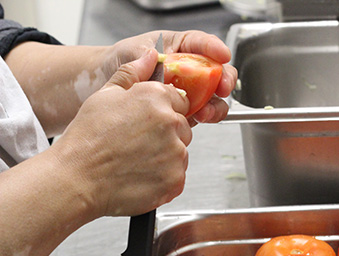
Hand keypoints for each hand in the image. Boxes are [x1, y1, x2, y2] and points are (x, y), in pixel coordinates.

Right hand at [51, 49, 191, 217]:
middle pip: (181, 127)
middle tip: (136, 144)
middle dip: (165, 135)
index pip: (178, 100)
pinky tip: (140, 176)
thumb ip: (132, 73)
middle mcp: (171, 123)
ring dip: (165, 157)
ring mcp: (176, 153)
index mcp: (156, 98)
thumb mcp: (104, 95)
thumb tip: (150, 56)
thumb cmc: (87, 140)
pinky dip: (163, 179)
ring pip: (180, 153)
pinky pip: (177, 176)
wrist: (77, 179)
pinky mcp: (176, 180)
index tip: (145, 123)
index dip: (160, 112)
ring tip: (135, 161)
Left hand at [107, 30, 237, 123]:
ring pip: (214, 97)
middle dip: (224, 79)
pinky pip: (202, 114)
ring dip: (216, 105)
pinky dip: (204, 118)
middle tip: (222, 87)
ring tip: (206, 111)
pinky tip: (197, 118)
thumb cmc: (119, 64)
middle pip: (217, 72)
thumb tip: (159, 58)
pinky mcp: (185, 111)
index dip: (215, 48)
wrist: (105, 88)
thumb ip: (146, 56)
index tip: (223, 55)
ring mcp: (189, 91)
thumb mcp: (131, 53)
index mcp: (179, 48)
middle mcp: (188, 69)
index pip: (202, 44)